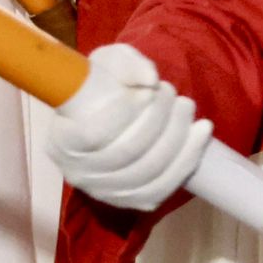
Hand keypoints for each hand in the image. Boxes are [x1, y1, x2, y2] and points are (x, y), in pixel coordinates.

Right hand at [49, 43, 213, 211]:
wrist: (112, 112)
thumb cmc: (106, 85)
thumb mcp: (110, 62)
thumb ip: (127, 64)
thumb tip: (149, 79)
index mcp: (62, 140)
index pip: (92, 135)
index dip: (126, 112)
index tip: (151, 90)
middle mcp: (78, 172)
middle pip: (126, 153)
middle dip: (159, 119)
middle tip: (173, 93)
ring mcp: (104, 191)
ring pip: (148, 173)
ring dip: (177, 138)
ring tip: (187, 107)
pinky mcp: (130, 199)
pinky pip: (161, 189)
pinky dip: (186, 161)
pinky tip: (200, 134)